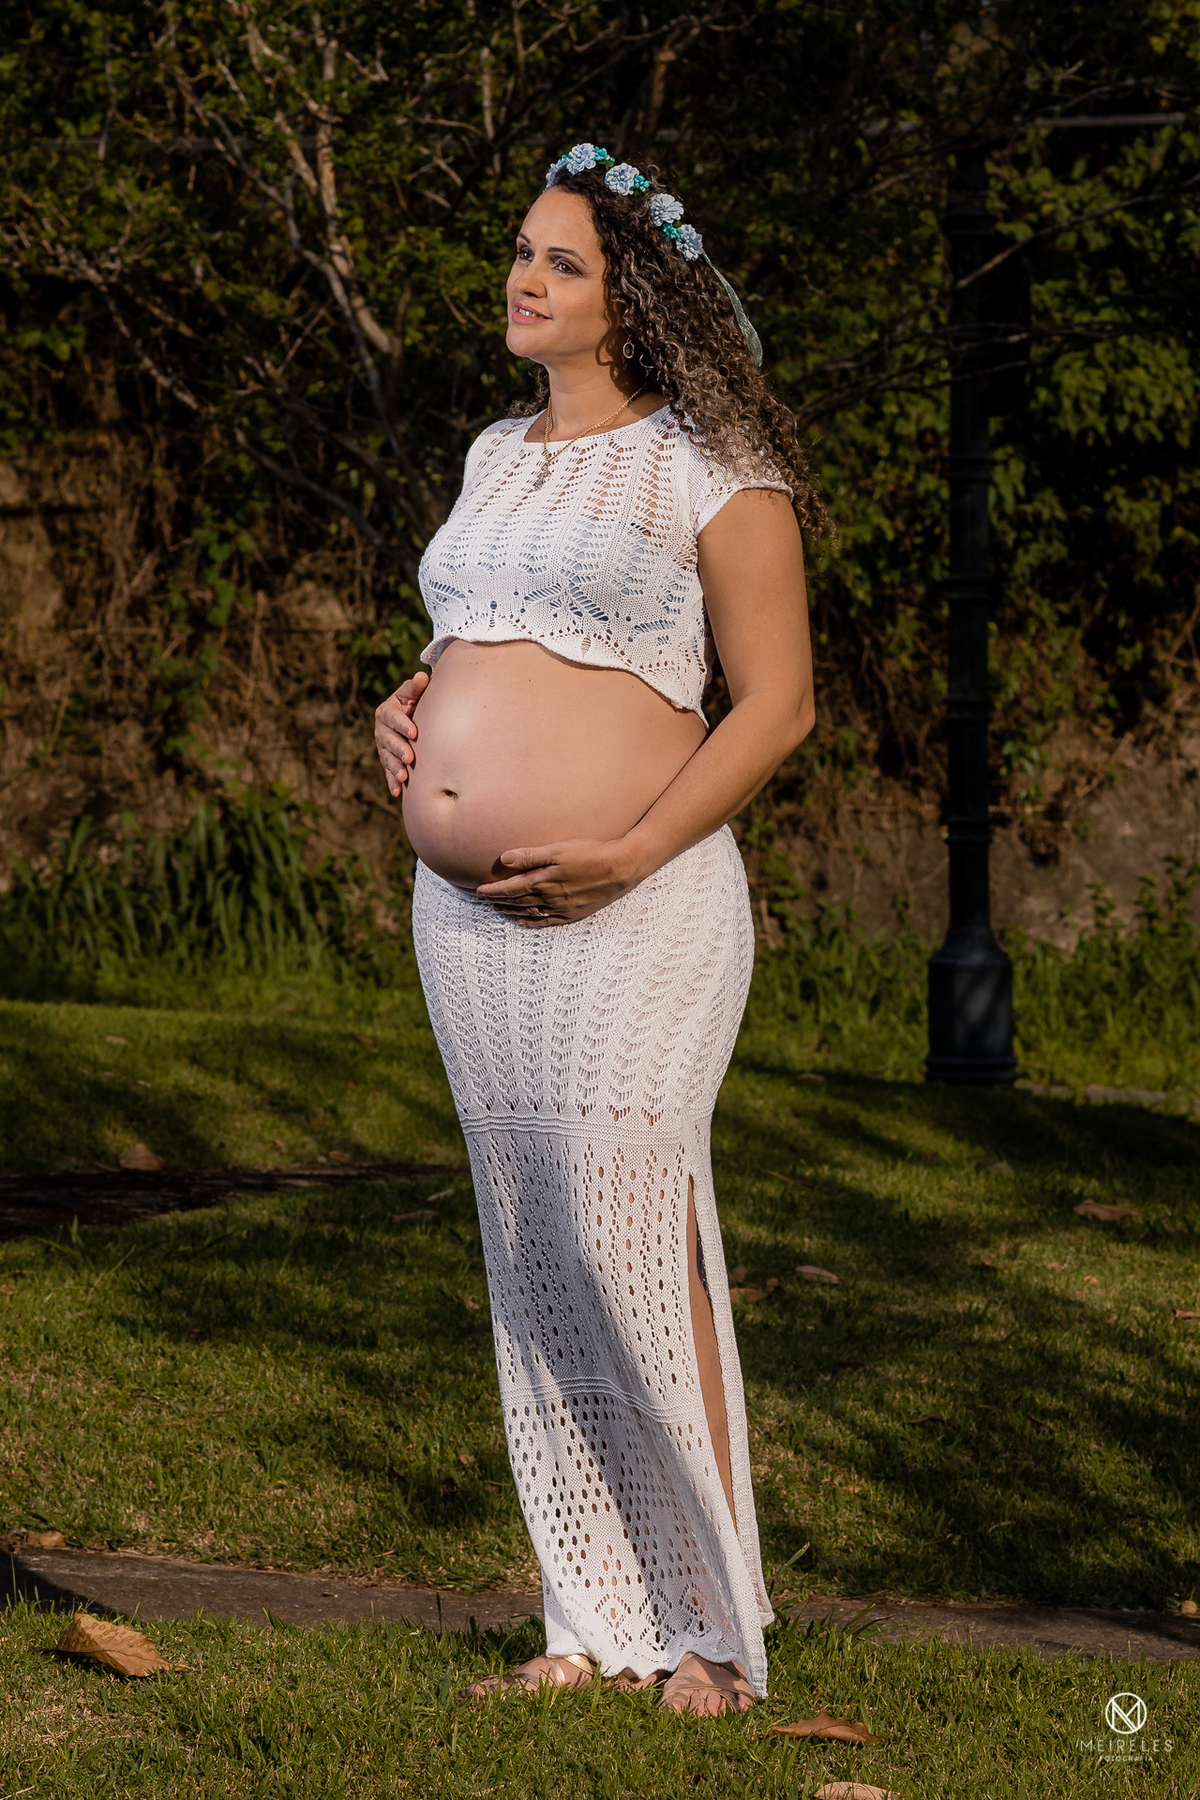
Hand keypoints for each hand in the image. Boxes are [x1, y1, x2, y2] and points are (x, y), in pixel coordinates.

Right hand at [374, 672, 428, 796]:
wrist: (410, 717)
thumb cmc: (414, 702)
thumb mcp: (413, 693)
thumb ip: (416, 687)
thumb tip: (422, 676)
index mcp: (386, 711)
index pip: (393, 718)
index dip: (403, 724)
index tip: (414, 732)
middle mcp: (381, 730)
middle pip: (388, 740)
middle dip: (399, 749)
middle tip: (410, 758)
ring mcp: (383, 747)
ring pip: (387, 758)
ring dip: (395, 767)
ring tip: (404, 776)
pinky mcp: (388, 760)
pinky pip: (388, 772)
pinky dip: (392, 782)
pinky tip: (397, 792)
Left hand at [477, 838, 645, 926]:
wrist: (622, 867)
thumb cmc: (591, 853)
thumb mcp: (558, 849)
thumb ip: (531, 856)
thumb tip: (504, 859)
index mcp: (543, 881)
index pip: (510, 888)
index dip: (493, 891)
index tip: (479, 891)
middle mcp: (550, 898)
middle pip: (517, 901)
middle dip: (499, 901)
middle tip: (483, 901)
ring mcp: (562, 908)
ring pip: (530, 912)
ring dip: (512, 911)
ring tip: (498, 910)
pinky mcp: (575, 913)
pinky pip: (548, 922)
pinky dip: (533, 923)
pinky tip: (523, 923)